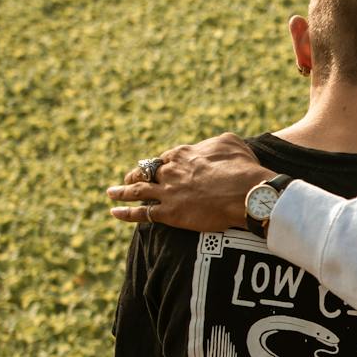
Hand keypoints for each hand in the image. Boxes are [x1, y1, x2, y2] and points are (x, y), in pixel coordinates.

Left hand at [108, 135, 275, 231]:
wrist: (245, 193)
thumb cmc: (242, 168)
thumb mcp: (231, 143)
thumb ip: (215, 143)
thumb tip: (212, 146)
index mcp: (183, 154)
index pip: (165, 158)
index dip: (160, 163)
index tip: (158, 167)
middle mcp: (170, 171)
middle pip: (146, 171)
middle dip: (136, 174)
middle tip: (129, 178)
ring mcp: (167, 192)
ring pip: (137, 190)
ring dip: (122, 191)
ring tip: (111, 192)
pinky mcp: (169, 213)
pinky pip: (142, 213)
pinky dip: (126, 213)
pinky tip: (114, 212)